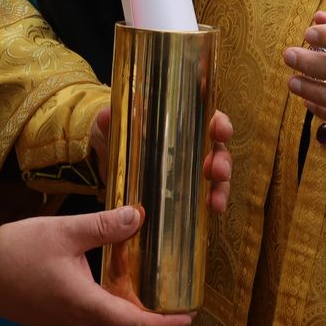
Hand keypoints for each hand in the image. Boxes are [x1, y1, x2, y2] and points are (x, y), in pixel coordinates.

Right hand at [0, 207, 195, 325]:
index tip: (187, 317)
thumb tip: (139, 216)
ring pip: (108, 325)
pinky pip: (91, 320)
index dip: (164, 323)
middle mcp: (78, 323)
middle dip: (153, 319)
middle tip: (175, 303)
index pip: (135, 324)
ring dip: (131, 314)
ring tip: (152, 294)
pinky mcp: (54, 320)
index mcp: (86, 305)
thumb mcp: (65, 232)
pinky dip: (111, 309)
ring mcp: (64, 325)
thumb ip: (104, 226)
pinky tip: (115, 288)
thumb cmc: (19, 250)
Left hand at [90, 105, 234, 213]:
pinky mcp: (184, 191)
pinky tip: (212, 210)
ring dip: (221, 186)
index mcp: (177, 123)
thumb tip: (106, 116)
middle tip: (217, 170)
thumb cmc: (112, 139)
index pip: (206, 118)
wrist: (103, 166)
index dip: (219, 122)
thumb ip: (107, 122)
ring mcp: (189, 169)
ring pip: (216, 175)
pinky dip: (213, 202)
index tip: (220, 130)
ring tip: (216, 200)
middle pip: (217, 148)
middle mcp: (189, 144)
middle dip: (222, 159)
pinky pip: (205, 195)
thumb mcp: (107, 128)